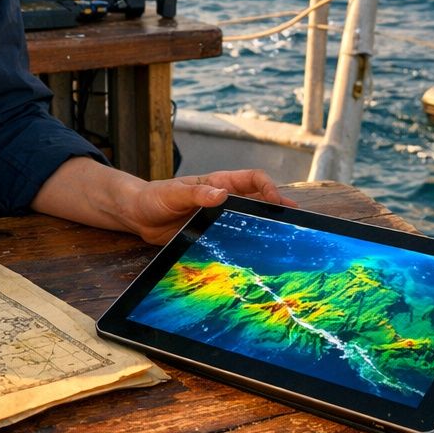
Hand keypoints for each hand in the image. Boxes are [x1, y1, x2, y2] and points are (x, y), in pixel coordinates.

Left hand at [125, 169, 294, 244]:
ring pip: (250, 219)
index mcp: (218, 183)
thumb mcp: (174, 194)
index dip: (268, 187)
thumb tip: (221, 194)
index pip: (253, 179)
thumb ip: (196, 193)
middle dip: (278, 207)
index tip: (275, 201)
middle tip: (295, 219)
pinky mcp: (213, 233)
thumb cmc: (154, 197)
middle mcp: (224, 198)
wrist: (138, 215)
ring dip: (266, 225)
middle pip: (259, 199)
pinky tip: (257, 253)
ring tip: (284, 237)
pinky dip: (249, 241)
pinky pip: (235, 236)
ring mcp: (220, 216)